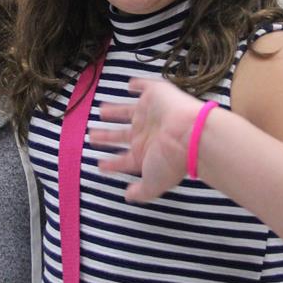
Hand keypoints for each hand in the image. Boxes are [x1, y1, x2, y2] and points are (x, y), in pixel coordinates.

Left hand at [90, 78, 204, 202]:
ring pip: (127, 112)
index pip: (124, 160)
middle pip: (121, 136)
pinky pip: (144, 87)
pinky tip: (129, 84)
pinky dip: (137, 85)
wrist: (190, 133)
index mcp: (145, 154)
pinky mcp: (155, 95)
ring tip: (101, 111)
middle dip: (107, 137)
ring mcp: (149, 114)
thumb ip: (141, 192)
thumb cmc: (172, 160)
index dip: (112, 164)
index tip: (100, 165)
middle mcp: (146, 134)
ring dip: (114, 112)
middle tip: (92, 136)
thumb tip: (129, 197)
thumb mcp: (153, 183)